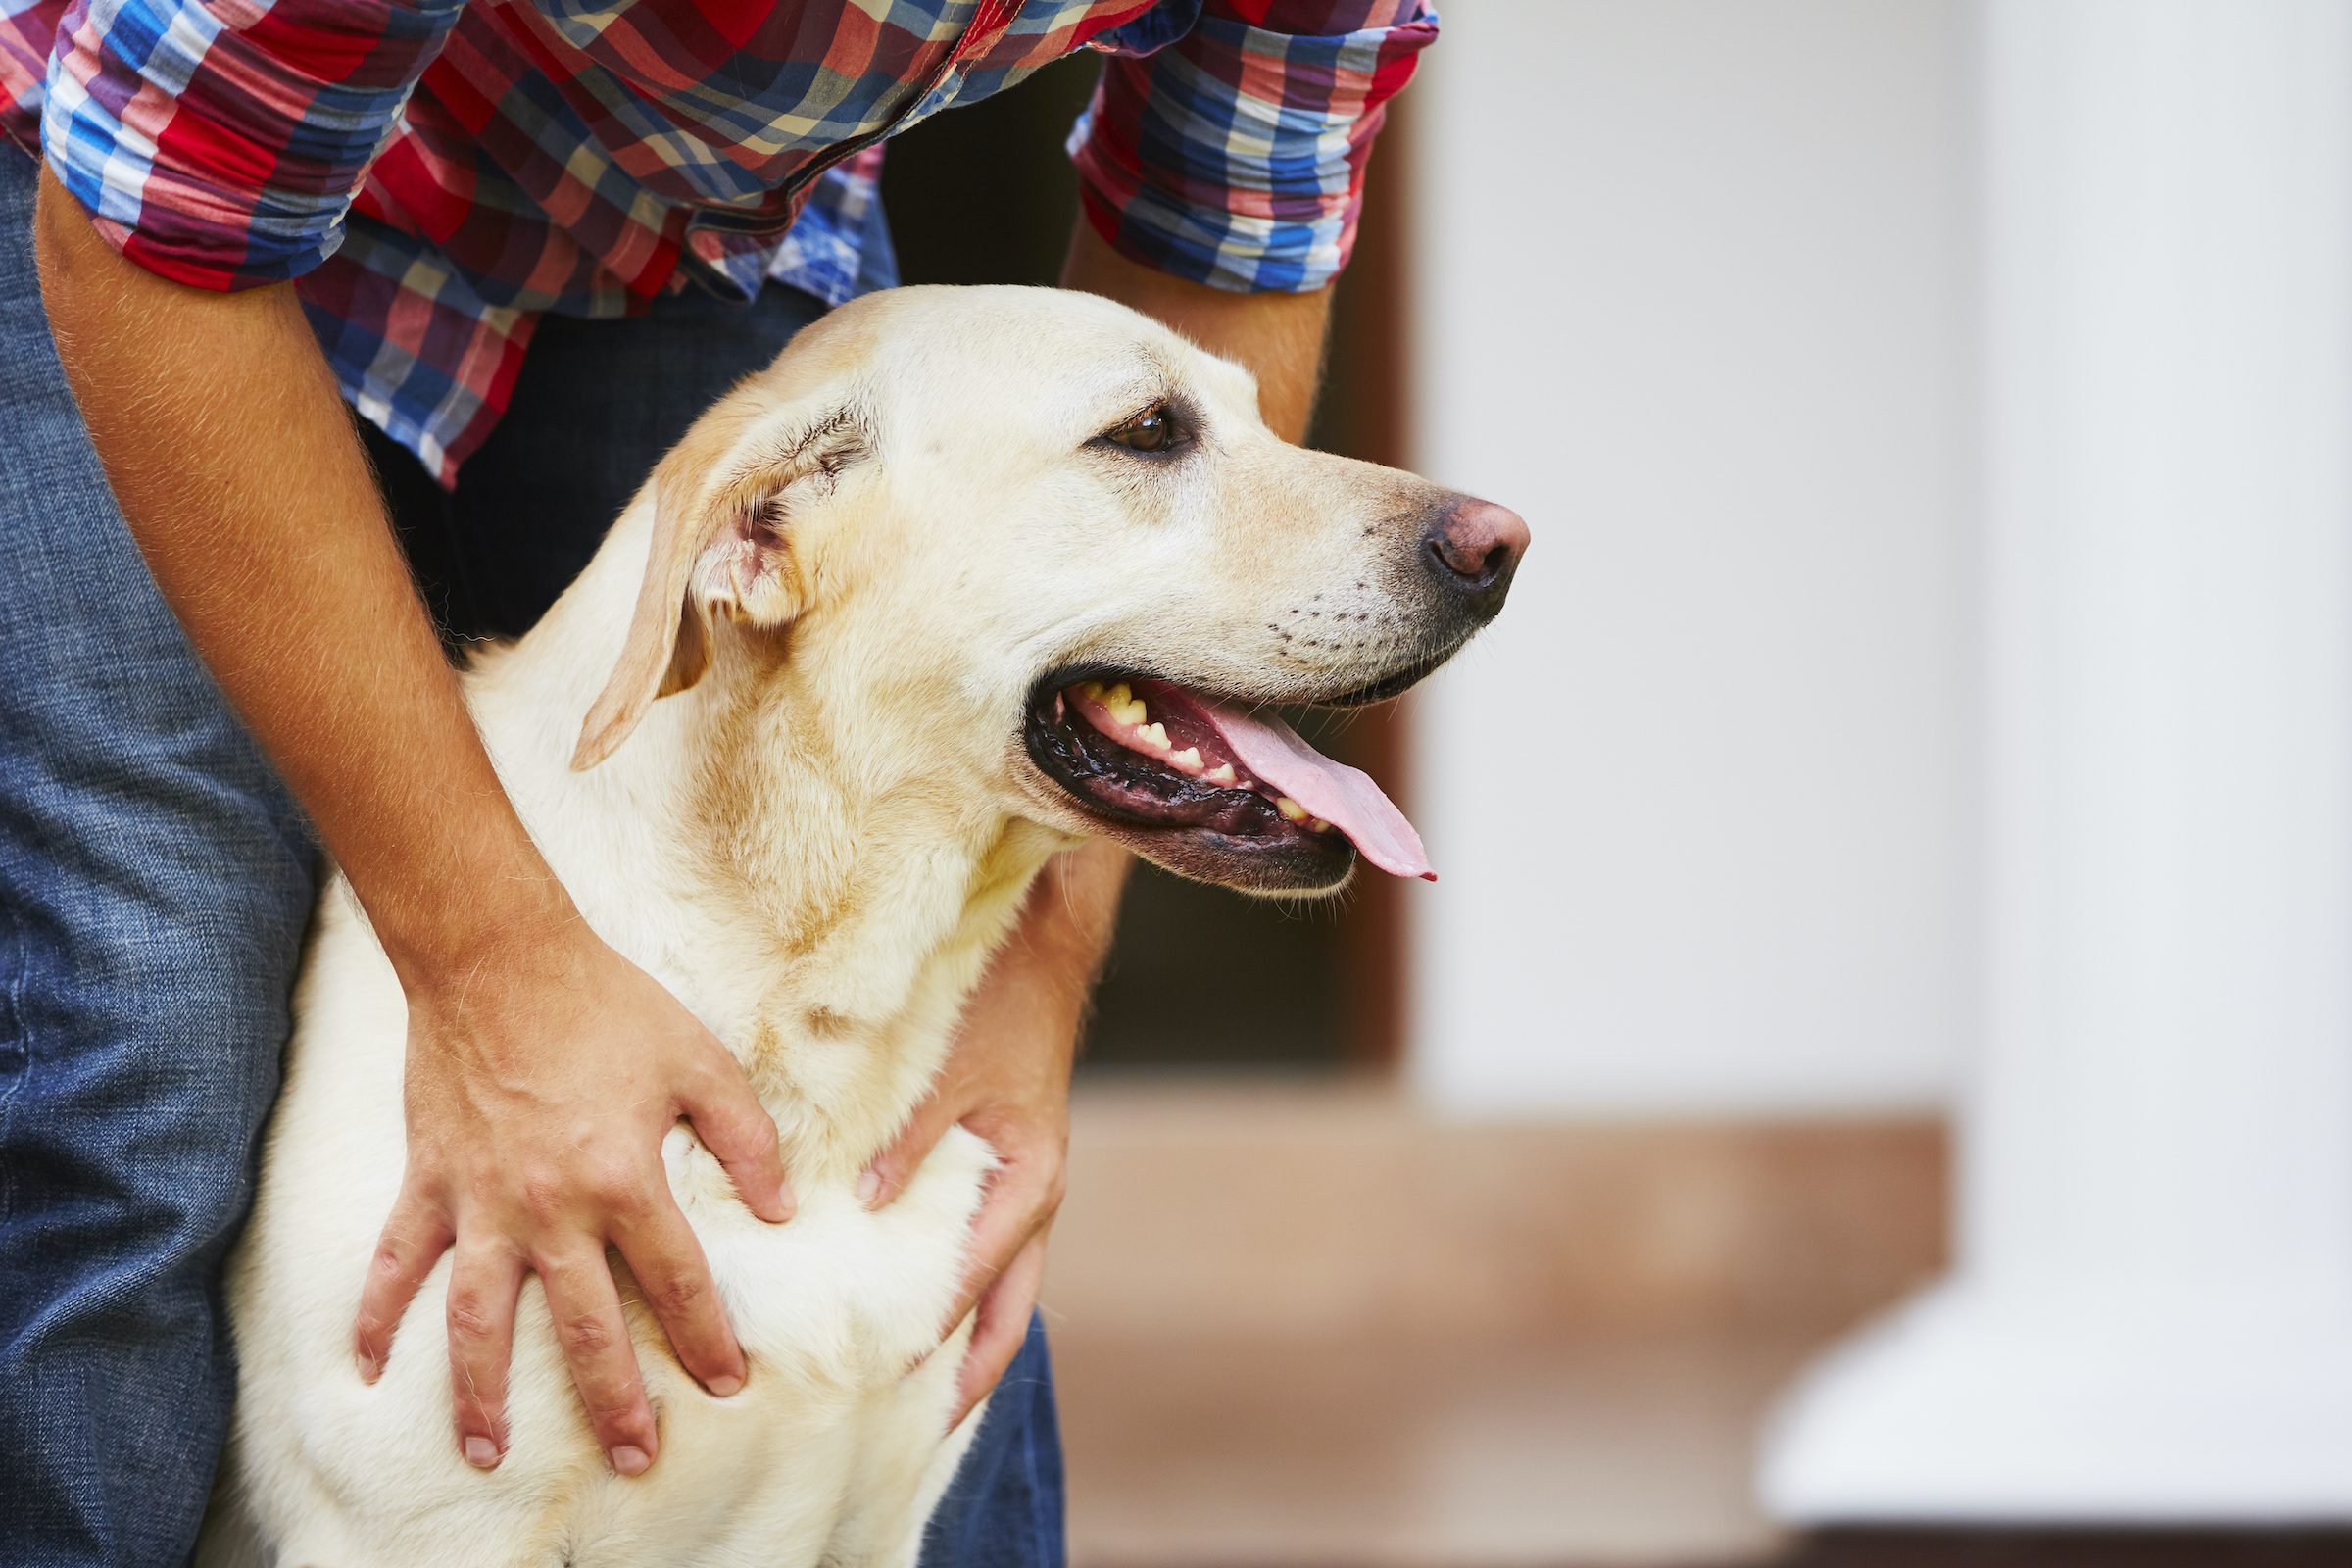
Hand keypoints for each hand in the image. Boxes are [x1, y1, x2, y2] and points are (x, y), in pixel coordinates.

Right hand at [351, 920, 791, 1476]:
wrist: (498, 959)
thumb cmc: (606, 1006)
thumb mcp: (700, 1060)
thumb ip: (747, 1137)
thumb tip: (783, 1207)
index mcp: (624, 1180)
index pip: (678, 1283)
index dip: (707, 1340)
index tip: (725, 1387)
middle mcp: (550, 1209)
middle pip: (583, 1328)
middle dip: (611, 1403)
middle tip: (633, 1460)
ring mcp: (482, 1203)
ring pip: (477, 1321)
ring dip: (480, 1393)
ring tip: (486, 1454)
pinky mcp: (431, 1183)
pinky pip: (396, 1263)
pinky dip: (375, 1316)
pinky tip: (367, 1368)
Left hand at [861, 842, 1127, 1430]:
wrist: (1039, 957)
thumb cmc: (995, 1008)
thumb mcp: (948, 1073)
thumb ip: (906, 1141)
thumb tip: (861, 1204)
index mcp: (1029, 1183)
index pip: (975, 1283)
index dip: (929, 1334)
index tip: (878, 1378)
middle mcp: (1033, 1201)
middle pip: (1005, 1315)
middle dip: (963, 1376)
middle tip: (910, 1431)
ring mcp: (1022, 1194)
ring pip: (1001, 1293)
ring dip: (963, 1343)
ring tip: (910, 1397)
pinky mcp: (1005, 1177)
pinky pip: (988, 1257)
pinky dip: (959, 1295)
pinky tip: (914, 1313)